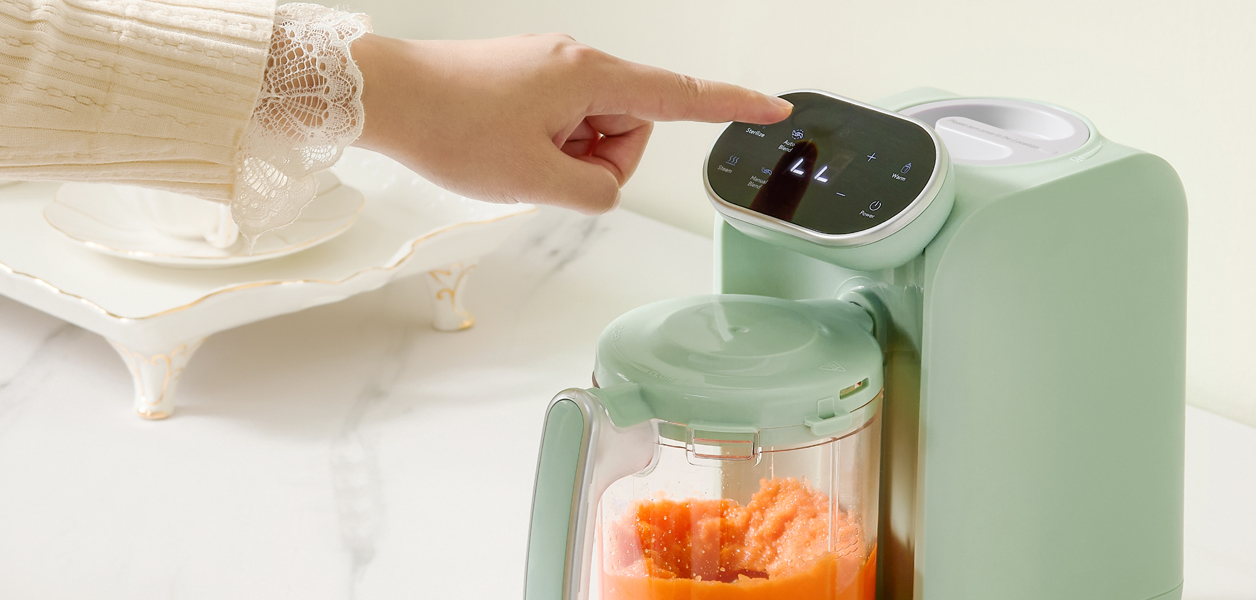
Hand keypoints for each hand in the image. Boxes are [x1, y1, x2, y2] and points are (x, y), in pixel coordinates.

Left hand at [350, 33, 791, 212]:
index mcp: (591, 76)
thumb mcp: (535, 181)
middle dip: (598, 160)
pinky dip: (545, 145)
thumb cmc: (449, 126)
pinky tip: (504, 148)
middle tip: (543, 168)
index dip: (732, 107)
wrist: (383, 96)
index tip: (774, 108)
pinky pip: (561, 121)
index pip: (681, 97)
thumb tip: (605, 185)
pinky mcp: (527, 78)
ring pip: (592, 130)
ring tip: (515, 156)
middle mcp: (577, 62)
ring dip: (566, 156)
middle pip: (629, 127)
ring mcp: (550, 68)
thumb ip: (594, 192)